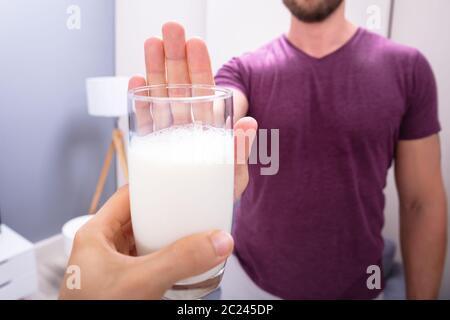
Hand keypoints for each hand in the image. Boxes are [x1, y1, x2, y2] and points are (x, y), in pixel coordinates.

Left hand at [59, 186, 233, 299]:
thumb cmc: (95, 311)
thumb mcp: (140, 282)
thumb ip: (180, 260)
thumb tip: (218, 241)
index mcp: (96, 234)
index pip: (128, 196)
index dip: (154, 187)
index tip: (180, 184)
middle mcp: (103, 248)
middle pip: (140, 219)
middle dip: (168, 216)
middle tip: (193, 210)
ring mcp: (114, 267)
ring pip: (145, 241)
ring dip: (168, 238)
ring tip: (192, 232)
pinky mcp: (124, 284)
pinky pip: (149, 262)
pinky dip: (166, 259)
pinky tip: (182, 263)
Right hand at [129, 21, 256, 200]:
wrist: (191, 227)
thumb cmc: (217, 203)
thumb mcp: (234, 180)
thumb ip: (239, 153)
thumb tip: (249, 122)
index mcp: (209, 131)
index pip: (205, 92)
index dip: (201, 67)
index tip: (195, 43)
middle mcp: (188, 129)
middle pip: (181, 87)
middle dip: (175, 58)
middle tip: (169, 30)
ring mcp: (168, 137)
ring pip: (161, 97)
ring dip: (155, 71)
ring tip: (150, 43)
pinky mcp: (150, 149)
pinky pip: (146, 122)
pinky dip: (140, 102)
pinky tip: (136, 80)